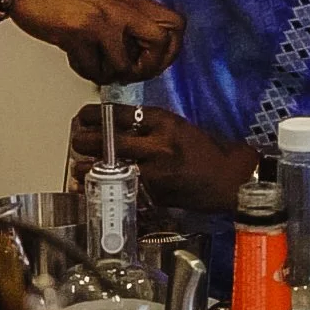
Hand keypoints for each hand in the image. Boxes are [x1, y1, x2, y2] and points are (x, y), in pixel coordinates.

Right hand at [12, 0, 183, 83]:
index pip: (176, 25)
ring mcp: (103, 19)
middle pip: (163, 43)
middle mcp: (123, 8)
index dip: (170, 51)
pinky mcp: (80, 31)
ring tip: (96, 65)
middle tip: (129, 71)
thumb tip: (144, 59)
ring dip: (110, 74)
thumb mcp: (108, 7)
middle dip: (148, 68)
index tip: (151, 62)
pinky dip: (87, 71)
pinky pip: (94, 68)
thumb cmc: (67, 2)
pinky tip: (78, 58)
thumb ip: (129, 27)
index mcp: (133, 2)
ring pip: (127, 64)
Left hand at [71, 104, 257, 211]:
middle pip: (111, 141)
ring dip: (91, 169)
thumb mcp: (180, 127)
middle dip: (87, 141)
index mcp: (165, 123)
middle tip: (77, 140)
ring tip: (78, 169)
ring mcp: (157, 171)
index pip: (121, 115)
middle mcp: (159, 145)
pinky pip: (127, 190)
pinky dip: (109, 190)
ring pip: (114, 169)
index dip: (96, 115)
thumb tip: (119, 129)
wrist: (233, 178)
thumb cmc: (208, 151)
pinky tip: (95, 190)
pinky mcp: (157, 195)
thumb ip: (151, 127)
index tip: (83, 116)